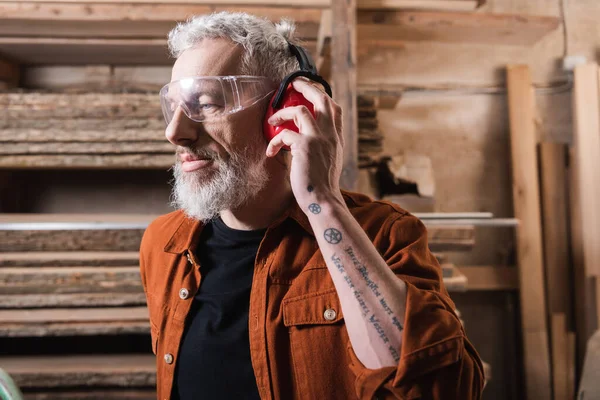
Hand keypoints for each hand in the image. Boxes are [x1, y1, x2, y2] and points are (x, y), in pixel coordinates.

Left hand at [265, 78, 344, 210]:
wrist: (323, 200)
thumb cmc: (322, 185)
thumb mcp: (330, 161)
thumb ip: (325, 146)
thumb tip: (311, 140)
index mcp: (336, 138)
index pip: (334, 108)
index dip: (322, 95)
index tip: (309, 91)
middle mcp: (329, 134)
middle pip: (321, 98)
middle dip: (306, 87)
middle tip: (292, 84)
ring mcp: (318, 138)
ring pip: (300, 110)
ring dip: (282, 113)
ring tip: (272, 120)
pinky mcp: (304, 146)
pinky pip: (284, 135)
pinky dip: (274, 142)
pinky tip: (270, 151)